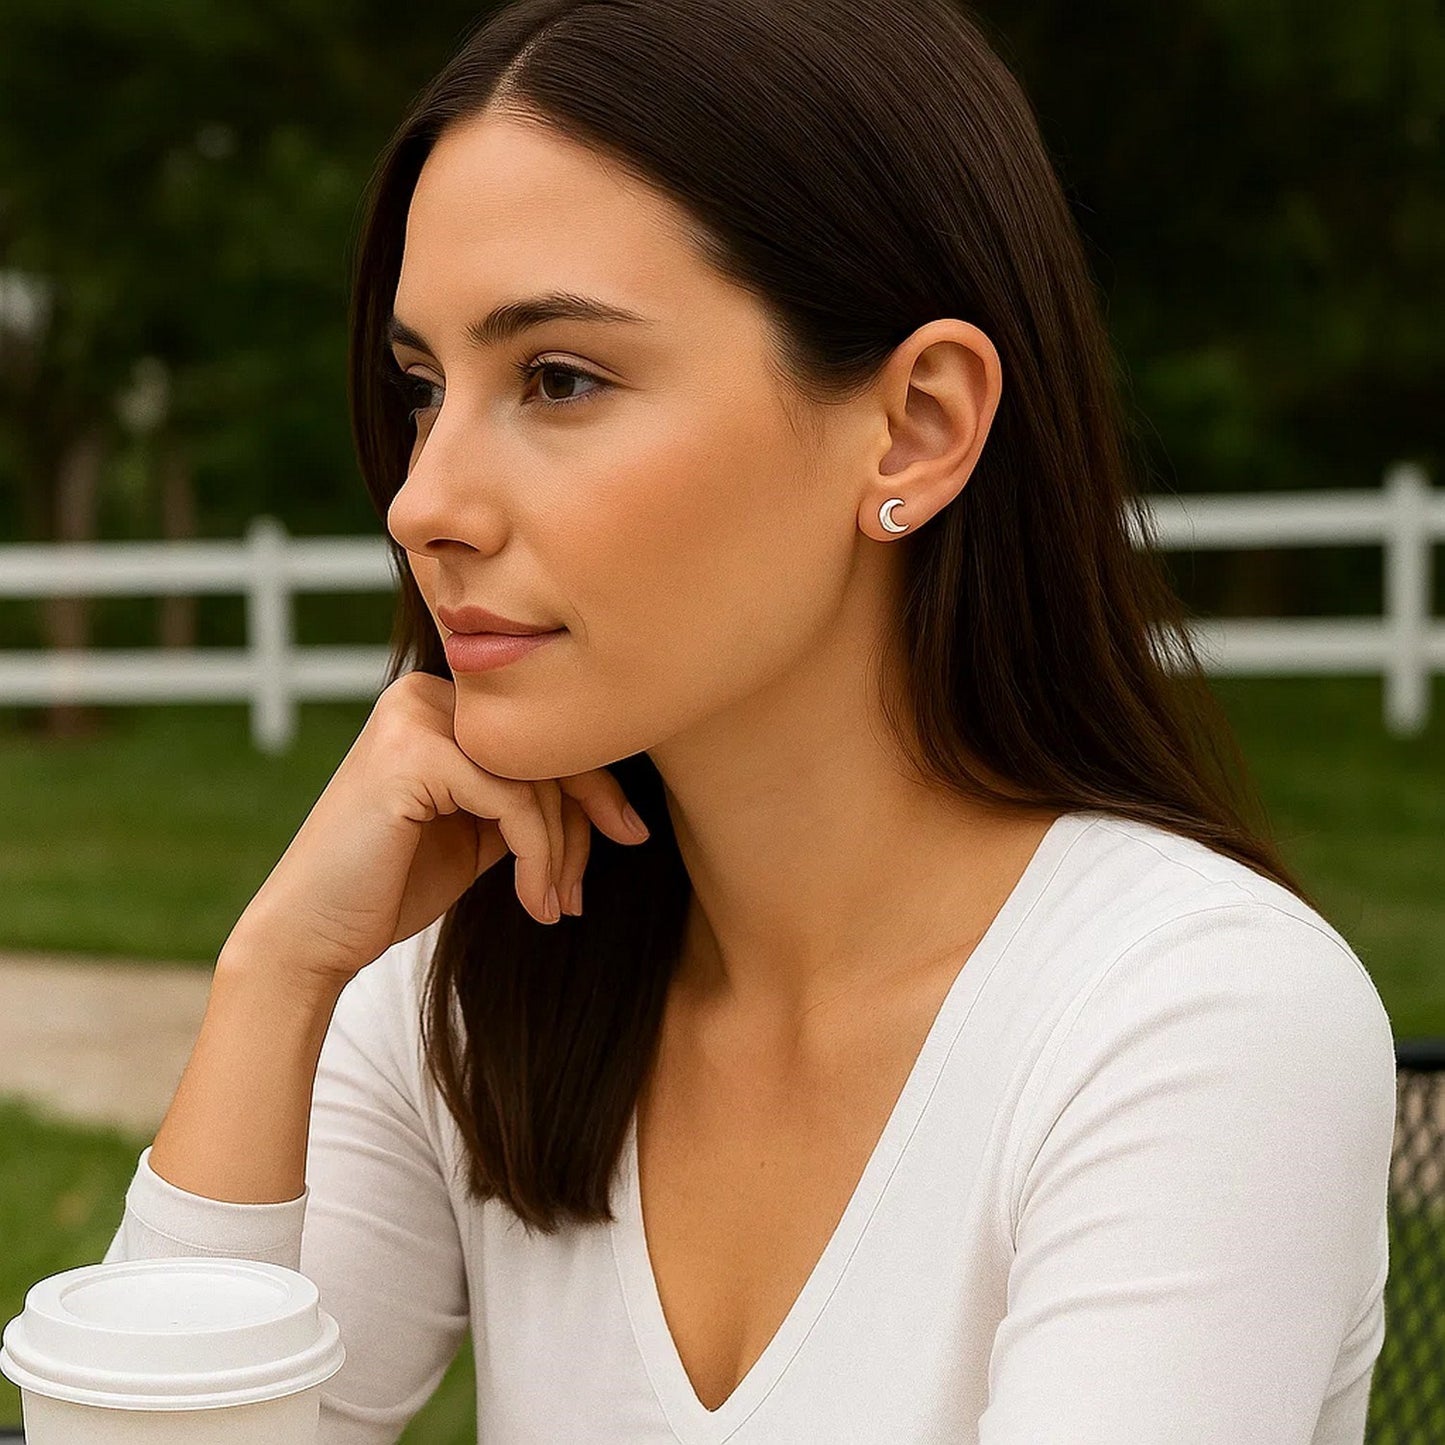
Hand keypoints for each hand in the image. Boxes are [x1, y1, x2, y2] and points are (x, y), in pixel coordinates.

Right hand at [219, 670, 649, 989]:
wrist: (312, 936)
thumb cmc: (392, 886)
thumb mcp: (479, 830)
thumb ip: (527, 798)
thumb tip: (617, 799)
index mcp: (440, 703)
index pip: (542, 732)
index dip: (595, 787)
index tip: (629, 836)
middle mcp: (424, 694)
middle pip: (548, 747)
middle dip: (583, 825)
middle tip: (581, 893)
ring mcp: (413, 717)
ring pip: (537, 778)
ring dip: (560, 855)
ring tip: (552, 907)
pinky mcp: (413, 754)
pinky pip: (515, 802)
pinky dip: (538, 857)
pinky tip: (533, 903)